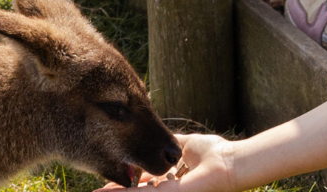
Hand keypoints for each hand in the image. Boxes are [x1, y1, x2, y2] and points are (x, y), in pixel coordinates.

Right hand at [93, 134, 237, 191]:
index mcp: (170, 179)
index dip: (127, 179)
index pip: (143, 182)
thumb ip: (171, 144)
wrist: (228, 162)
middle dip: (117, 190)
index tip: (111, 177)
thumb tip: (159, 140)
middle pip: (137, 191)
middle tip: (97, 190)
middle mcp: (166, 189)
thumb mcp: (185, 145)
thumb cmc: (213, 154)